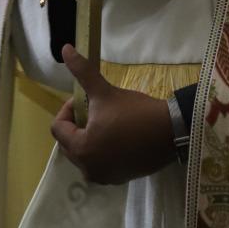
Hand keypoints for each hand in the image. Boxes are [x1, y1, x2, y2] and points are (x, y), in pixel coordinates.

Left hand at [49, 44, 174, 184]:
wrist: (170, 131)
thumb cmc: (133, 112)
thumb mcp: (105, 91)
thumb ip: (82, 71)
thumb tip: (65, 48)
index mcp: (81, 149)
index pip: (58, 128)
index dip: (68, 109)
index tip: (86, 99)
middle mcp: (88, 169)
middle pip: (69, 143)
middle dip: (77, 125)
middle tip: (95, 110)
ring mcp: (105, 177)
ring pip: (84, 154)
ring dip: (88, 138)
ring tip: (106, 123)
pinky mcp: (120, 179)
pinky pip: (100, 164)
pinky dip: (102, 151)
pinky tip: (118, 137)